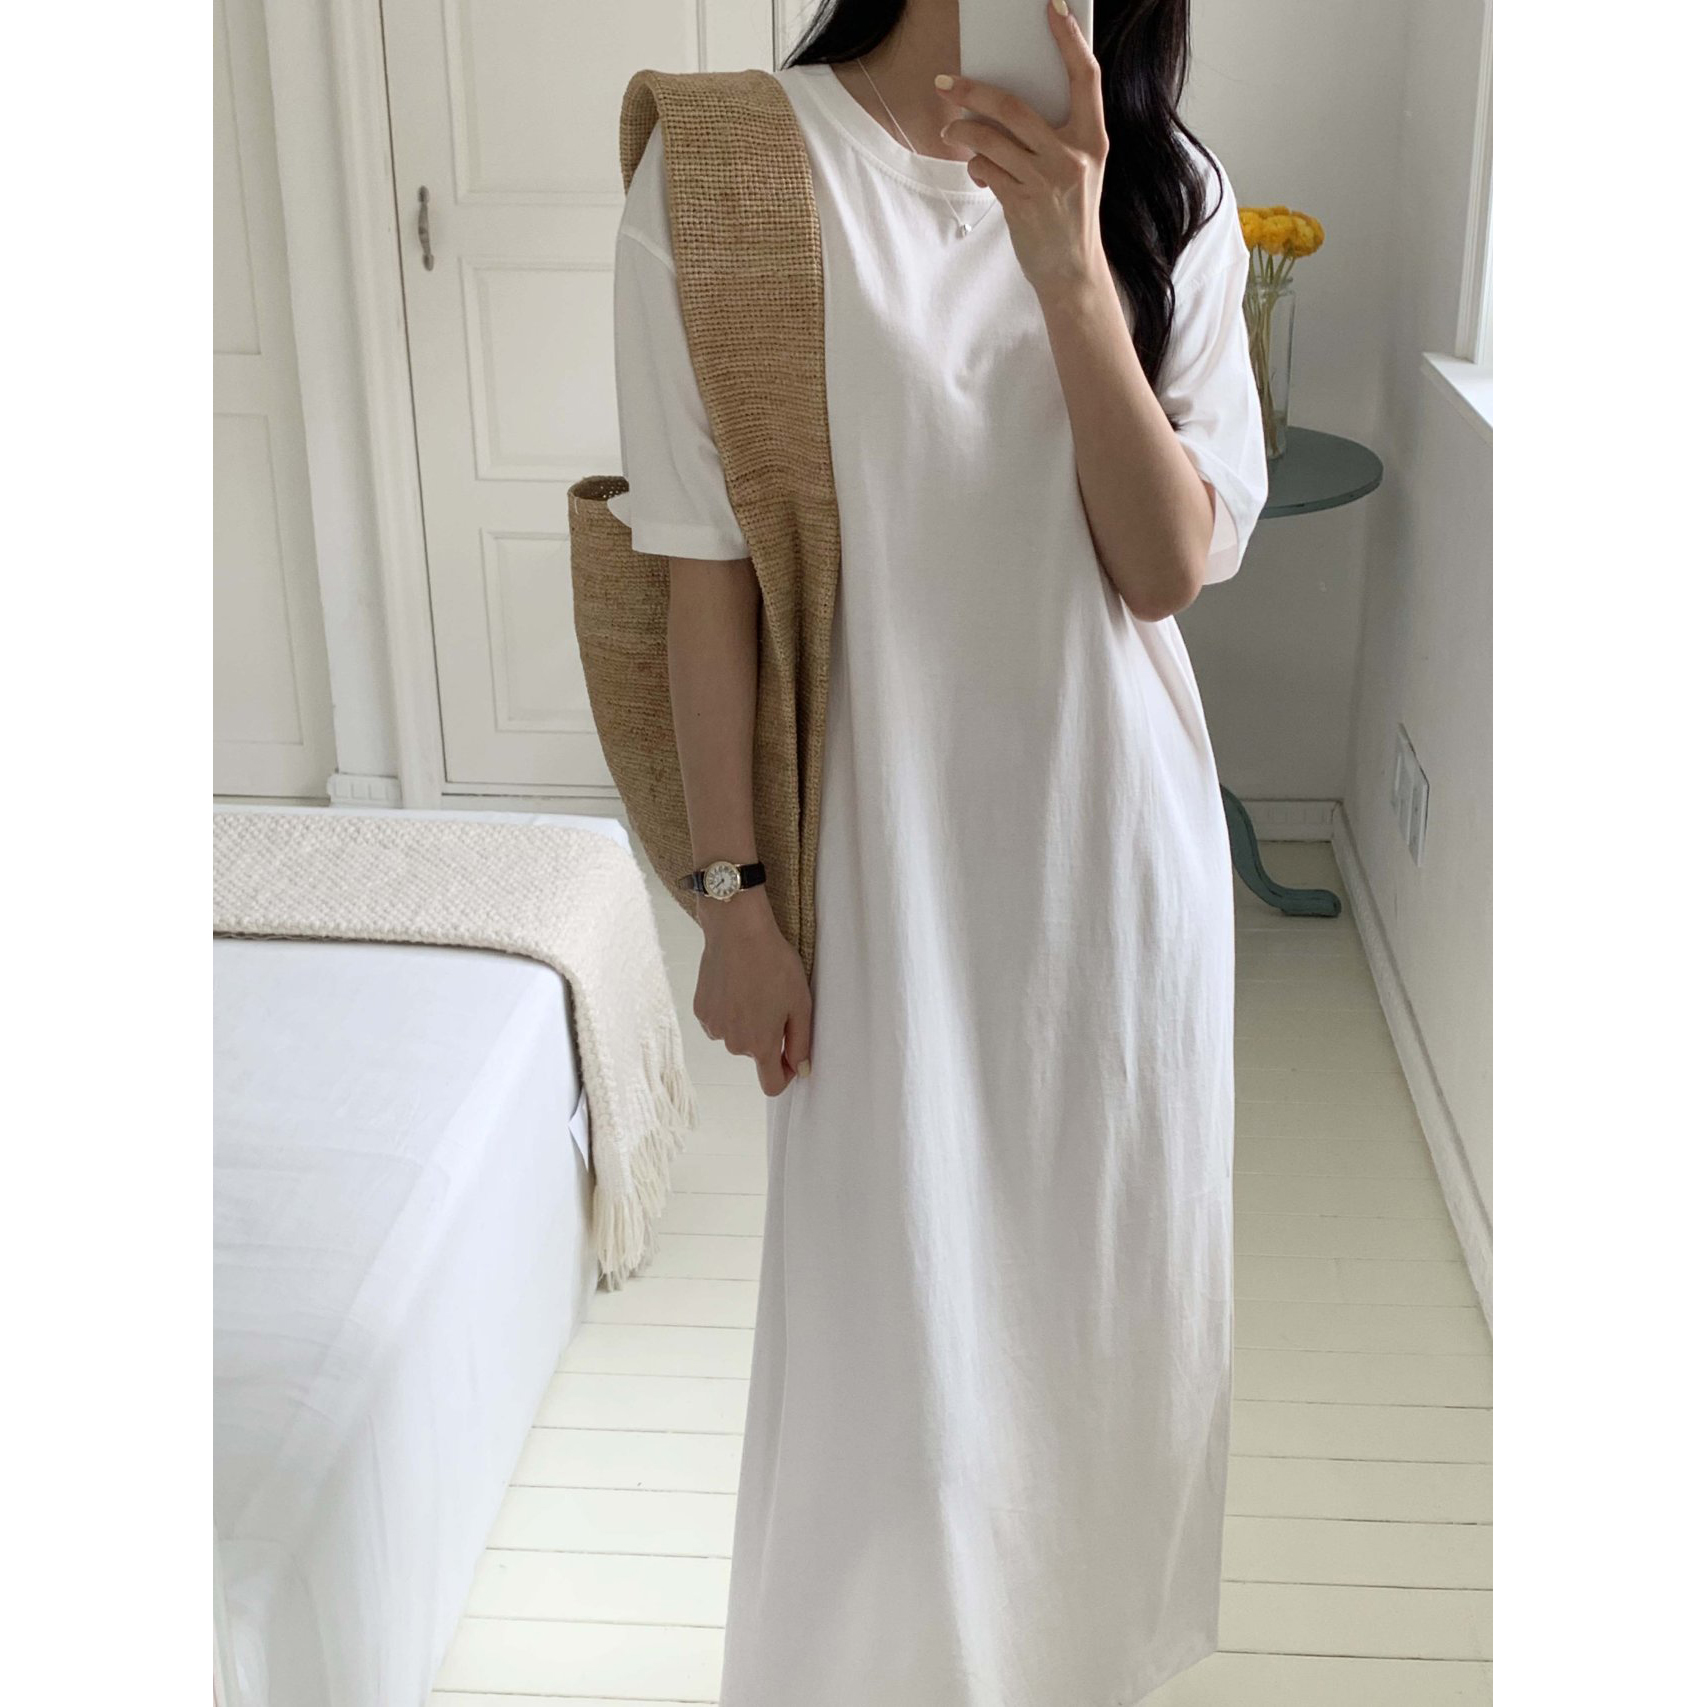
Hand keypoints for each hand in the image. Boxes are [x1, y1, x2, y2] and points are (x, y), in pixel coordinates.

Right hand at [693, 889, 813, 1096]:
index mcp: (760, 1044)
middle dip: (768, 1035)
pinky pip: (720, 1021)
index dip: (785, 1075)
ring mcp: (714, 1028)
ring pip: (736, 1035)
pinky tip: (736, 985)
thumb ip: (801, 1043)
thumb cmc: (773, 964)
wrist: (737, 931)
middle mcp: (733, 1044)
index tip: (791, 1057)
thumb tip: (801, 1069)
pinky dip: (730, 1010)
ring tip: (754, 989)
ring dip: (747, 1022)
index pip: (771, 1084)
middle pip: (755, 1053)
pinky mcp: (701, 1011)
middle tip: (776, 1000)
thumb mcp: (800, 1003)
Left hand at [936, 1, 1108, 301]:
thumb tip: (1002, 100)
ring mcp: (1047, 180)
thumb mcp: (1076, 168)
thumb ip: (1053, 135)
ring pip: (989, 138)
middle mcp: (1072, 155)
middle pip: (1013, 106)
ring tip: (951, 131)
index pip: (1085, 77)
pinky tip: (979, 172)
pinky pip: (986, 169)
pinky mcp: (1022, 203)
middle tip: (945, 82)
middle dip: (972, 90)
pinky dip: (975, 167)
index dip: (1070, 39)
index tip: (1053, 7)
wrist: (1071, 271)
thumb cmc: (1069, 212)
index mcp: (1093, 139)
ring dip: (961, 132)